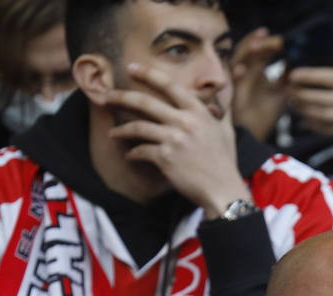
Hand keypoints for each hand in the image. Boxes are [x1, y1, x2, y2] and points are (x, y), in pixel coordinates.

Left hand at [106, 63, 251, 217]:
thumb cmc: (224, 161)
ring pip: (138, 127)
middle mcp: (184, 122)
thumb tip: (222, 90)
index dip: (148, 74)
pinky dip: (133, 153)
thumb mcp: (226, 130)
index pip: (169, 85)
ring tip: (112, 132)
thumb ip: (219, 110)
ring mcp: (174, 139)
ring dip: (121, 129)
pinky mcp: (165, 158)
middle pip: (145, 102)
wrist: (223, 190)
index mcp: (198, 112)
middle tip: (107, 96)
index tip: (132, 68)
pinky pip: (141, 150)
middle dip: (122, 97)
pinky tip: (129, 155)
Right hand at [231, 28, 287, 141]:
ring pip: (237, 61)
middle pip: (248, 51)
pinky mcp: (230, 94)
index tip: (281, 39)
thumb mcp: (281, 94)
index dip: (268, 43)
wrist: (252, 135)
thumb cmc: (264, 114)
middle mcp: (243, 73)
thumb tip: (301, 66)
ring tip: (255, 44)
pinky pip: (230, 83)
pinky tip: (240, 70)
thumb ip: (288, 79)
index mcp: (255, 71)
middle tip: (268, 35)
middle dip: (257, 41)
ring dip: (244, 53)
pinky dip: (235, 76)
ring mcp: (235, 82)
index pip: (260, 51)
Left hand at [286, 33, 332, 136]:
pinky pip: (328, 129)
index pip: (328, 78)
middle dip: (302, 95)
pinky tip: (305, 117)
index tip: (293, 75)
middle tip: (289, 90)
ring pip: (323, 115)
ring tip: (294, 103)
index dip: (308, 77)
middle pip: (322, 99)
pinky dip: (313, 124)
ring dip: (304, 110)